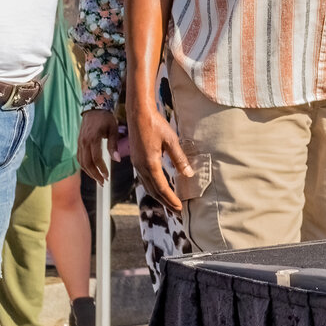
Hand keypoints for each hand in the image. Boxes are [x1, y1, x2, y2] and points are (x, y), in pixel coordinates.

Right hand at [78, 106, 119, 181]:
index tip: (107, 176)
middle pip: (87, 163)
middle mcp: (84, 142)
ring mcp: (79, 143)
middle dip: (95, 175)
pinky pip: (80, 158)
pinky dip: (85, 166)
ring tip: (98, 179)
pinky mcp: (78, 143)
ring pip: (81, 162)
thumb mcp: (113, 130)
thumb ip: (113, 145)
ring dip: (89, 173)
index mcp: (93, 138)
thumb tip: (117, 160)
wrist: (94, 107)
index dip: (101, 169)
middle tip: (103, 182)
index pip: (96, 158)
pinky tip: (92, 170)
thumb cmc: (106, 118)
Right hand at [127, 95, 193, 213]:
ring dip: (159, 197)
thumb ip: (179, 158)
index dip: (171, 199)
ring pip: (148, 186)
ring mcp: (137, 164)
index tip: (180, 208)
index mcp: (150, 164)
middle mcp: (141, 167)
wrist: (138, 114)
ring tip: (169, 204)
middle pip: (153, 191)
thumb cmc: (156, 124)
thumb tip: (188, 174)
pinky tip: (159, 188)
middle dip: (165, 202)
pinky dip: (153, 188)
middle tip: (177, 211)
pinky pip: (144, 179)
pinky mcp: (136, 160)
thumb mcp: (171, 140)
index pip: (161, 188)